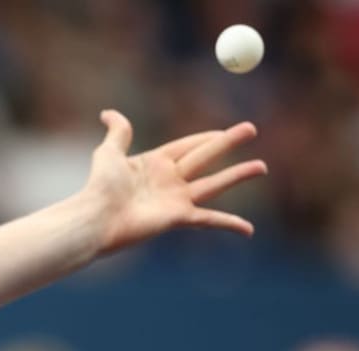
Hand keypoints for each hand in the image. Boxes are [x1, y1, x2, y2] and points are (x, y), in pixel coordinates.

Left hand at [81, 109, 266, 254]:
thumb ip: (118, 132)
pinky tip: (248, 230)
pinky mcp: (179, 218)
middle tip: (252, 129)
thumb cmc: (100, 187)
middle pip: (206, 158)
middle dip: (229, 144)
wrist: (97, 217)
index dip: (207, 137)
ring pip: (215, 184)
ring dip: (239, 175)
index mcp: (155, 163)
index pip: (187, 146)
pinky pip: (210, 220)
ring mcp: (176, 200)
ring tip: (261, 167)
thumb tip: (108, 112)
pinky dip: (230, 224)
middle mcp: (169, 180)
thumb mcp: (109, 152)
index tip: (227, 130)